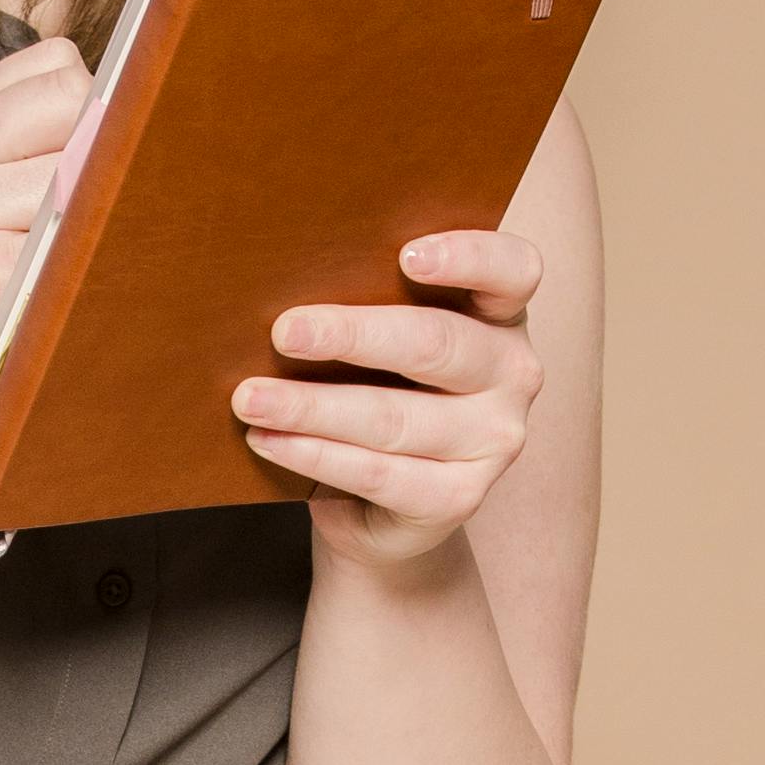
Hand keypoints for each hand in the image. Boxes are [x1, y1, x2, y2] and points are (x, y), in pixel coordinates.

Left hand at [232, 224, 543, 568]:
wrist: (382, 510)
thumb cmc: (376, 393)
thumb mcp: (383, 343)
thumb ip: (367, 302)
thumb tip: (282, 281)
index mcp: (501, 314)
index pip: (513, 270)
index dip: (469, 256)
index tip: (406, 255)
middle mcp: (513, 374)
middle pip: (436, 344)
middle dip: (352, 336)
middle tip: (283, 332)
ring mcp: (493, 441)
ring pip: (394, 417)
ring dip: (312, 407)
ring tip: (251, 398)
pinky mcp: (459, 499)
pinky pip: (378, 474)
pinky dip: (314, 455)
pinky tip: (268, 440)